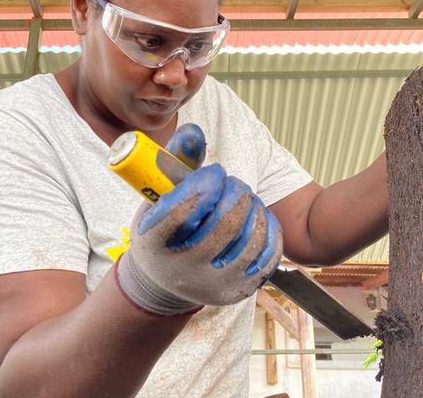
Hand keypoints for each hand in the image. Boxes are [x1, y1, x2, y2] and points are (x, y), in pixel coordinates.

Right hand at [116, 124, 281, 314]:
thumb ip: (175, 163)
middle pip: (222, 225)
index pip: (180, 212)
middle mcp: (183, 270)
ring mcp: (213, 284)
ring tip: (246, 199)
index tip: (214, 172)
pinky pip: (267, 256)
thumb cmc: (163, 232)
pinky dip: (268, 230)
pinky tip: (259, 217)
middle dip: (235, 193)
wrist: (165, 284)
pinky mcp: (237, 291)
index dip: (204, 185)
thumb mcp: (157, 200)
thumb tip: (194, 131)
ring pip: (249, 239)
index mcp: (154, 244)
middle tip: (234, 183)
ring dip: (253, 209)